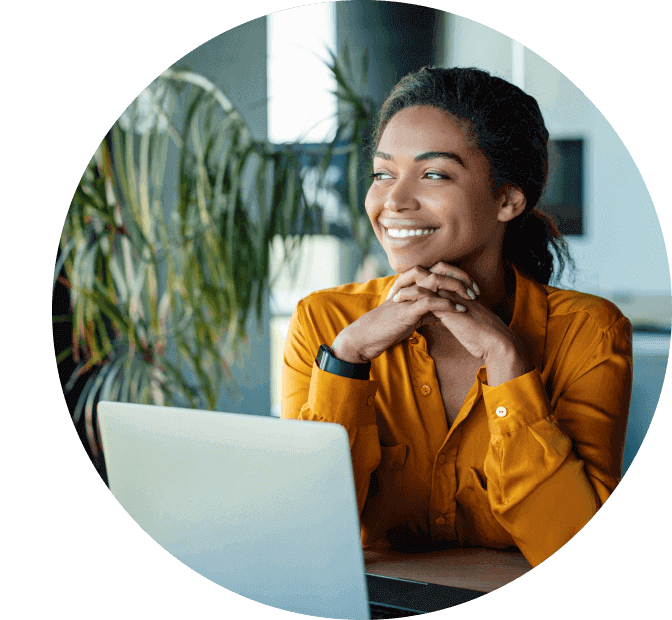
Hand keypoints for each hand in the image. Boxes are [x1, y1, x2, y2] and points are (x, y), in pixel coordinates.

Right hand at [331, 276, 470, 363]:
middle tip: (476, 290)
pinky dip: (448, 305)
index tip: (473, 287)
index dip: (457, 275)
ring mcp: (409, 295)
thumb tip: (443, 313)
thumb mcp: (411, 316)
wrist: (368, 336)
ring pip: (437, 281)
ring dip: (457, 288)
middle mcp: (410, 285)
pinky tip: (460, 311)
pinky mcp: (407, 309)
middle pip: (440, 269)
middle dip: (461, 277)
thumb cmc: (388, 327)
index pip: (438, 270)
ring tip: (472, 298)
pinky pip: (431, 302)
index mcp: (412, 284)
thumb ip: (426, 310)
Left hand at [390, 262, 525, 364]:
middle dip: (410, 280)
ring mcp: (451, 297)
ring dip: (407, 285)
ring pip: (425, 282)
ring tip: (392, 292)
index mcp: (457, 294)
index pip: (435, 282)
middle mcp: (454, 292)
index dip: (419, 285)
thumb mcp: (464, 324)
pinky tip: (398, 299)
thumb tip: (441, 318)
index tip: (404, 292)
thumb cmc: (482, 337)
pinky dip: (410, 295)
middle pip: (429, 276)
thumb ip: (453, 317)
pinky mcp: (448, 307)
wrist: (495, 343)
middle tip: (394, 288)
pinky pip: (426, 296)